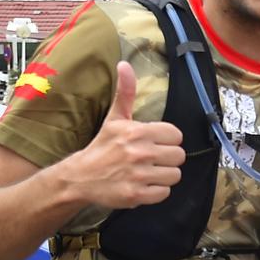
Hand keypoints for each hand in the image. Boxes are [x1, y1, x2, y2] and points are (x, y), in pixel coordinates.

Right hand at [79, 61, 185, 208]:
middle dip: (168, 158)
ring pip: (174, 175)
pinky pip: (164, 193)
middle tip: (153, 159)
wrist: (80, 177)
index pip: (176, 135)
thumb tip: (124, 64)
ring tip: (148, 172)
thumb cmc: (102, 146)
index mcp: (138, 131)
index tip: (155, 143)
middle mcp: (139, 152)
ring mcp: (138, 175)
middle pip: (179, 156)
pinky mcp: (136, 195)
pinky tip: (143, 185)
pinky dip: (156, 192)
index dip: (168, 140)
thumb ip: (125, 92)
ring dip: (164, 175)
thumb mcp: (115, 118)